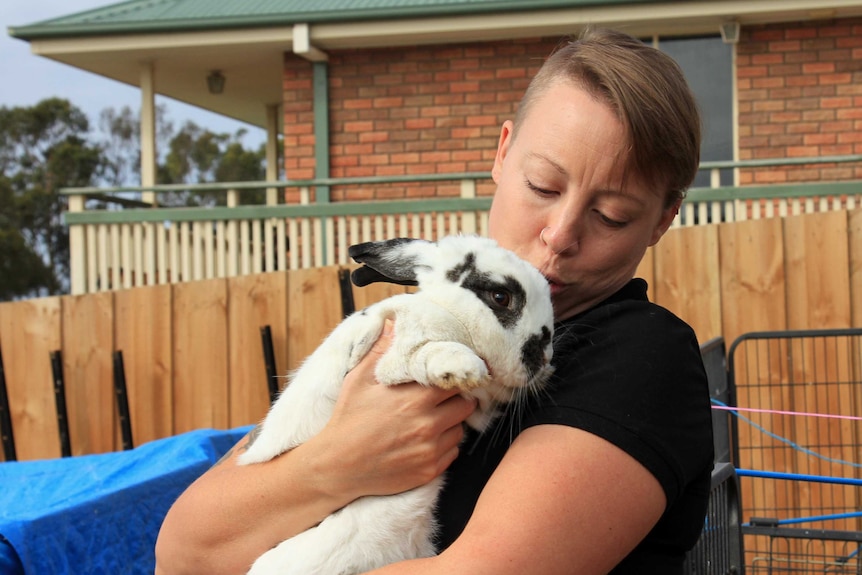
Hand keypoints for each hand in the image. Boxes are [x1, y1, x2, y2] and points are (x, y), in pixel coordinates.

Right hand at [308, 319, 477, 499]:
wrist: (337, 467)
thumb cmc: (348, 420)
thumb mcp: (359, 381)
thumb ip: (381, 351)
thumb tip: (393, 324)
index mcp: (415, 398)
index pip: (456, 381)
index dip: (455, 377)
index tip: (450, 377)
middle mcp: (428, 424)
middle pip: (465, 405)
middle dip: (456, 400)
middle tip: (442, 399)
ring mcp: (430, 450)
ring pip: (460, 429)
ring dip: (451, 423)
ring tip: (430, 420)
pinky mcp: (430, 470)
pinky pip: (453, 452)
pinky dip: (444, 445)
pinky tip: (424, 441)